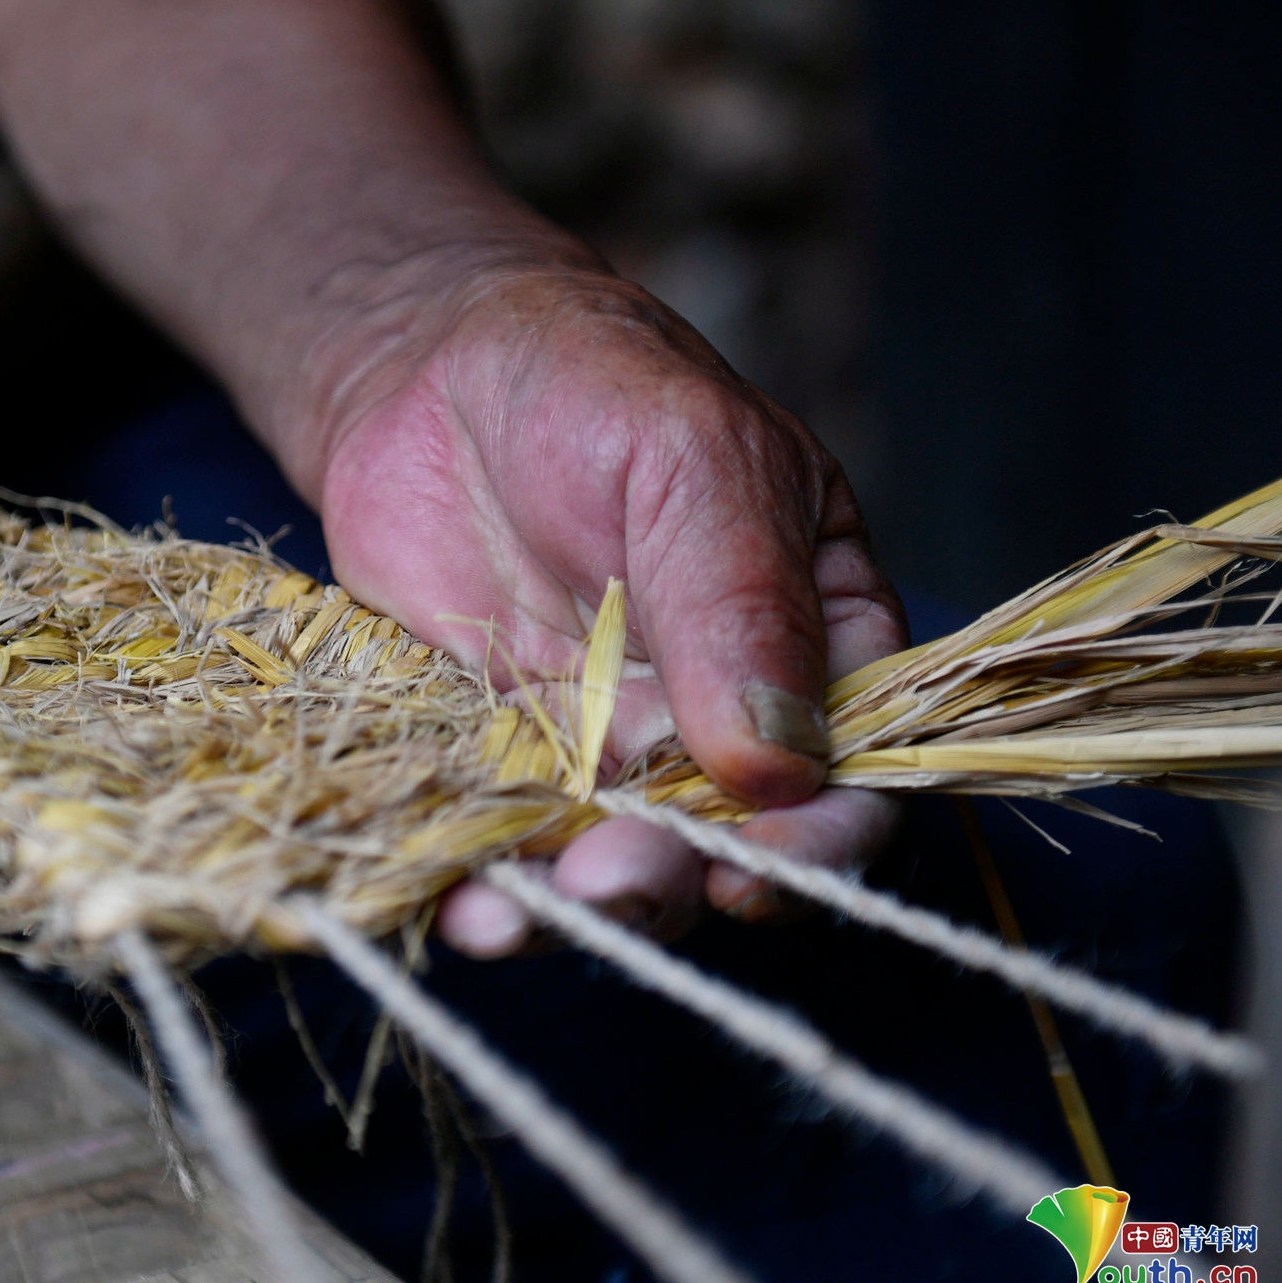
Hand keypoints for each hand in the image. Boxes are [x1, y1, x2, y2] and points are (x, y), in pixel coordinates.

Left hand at [297, 252, 905, 952]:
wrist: (426, 370)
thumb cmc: (590, 383)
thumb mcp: (695, 459)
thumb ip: (742, 604)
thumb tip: (784, 767)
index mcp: (815, 639)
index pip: (855, 768)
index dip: (821, 837)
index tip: (756, 862)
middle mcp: (719, 715)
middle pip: (726, 842)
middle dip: (673, 881)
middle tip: (611, 882)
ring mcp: (605, 746)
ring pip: (613, 863)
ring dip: (570, 907)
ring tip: (509, 913)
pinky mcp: (502, 756)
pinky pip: (505, 844)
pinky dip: (482, 886)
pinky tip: (457, 904)